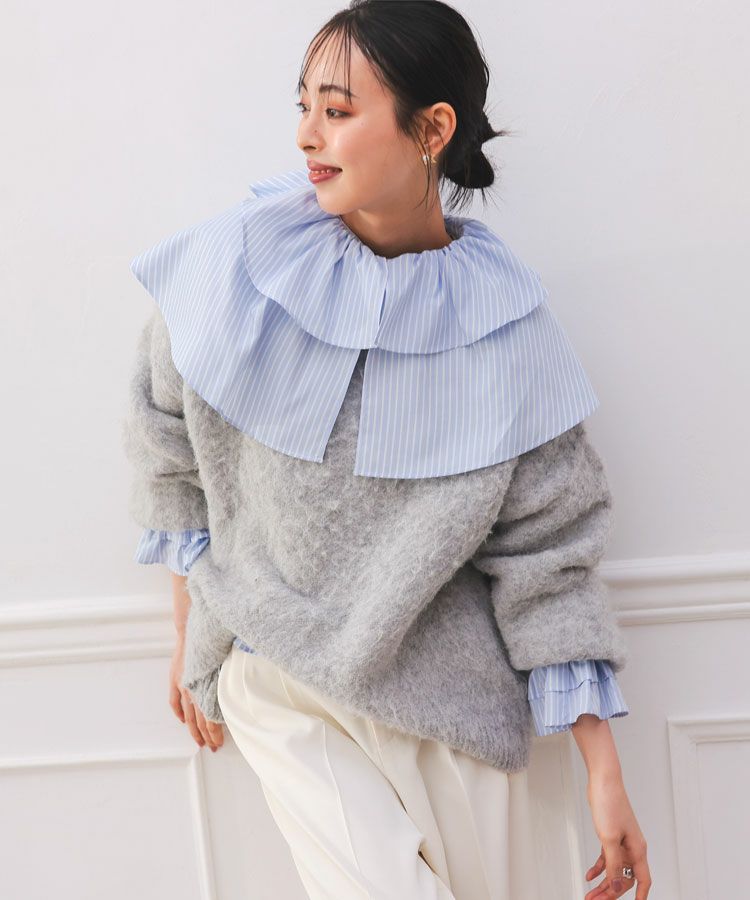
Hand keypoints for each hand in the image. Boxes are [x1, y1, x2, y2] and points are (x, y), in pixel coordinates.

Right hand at [169, 636, 223, 751]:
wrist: (194, 629)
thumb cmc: (214, 646)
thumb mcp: (228, 664)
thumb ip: (231, 681)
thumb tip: (243, 695)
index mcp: (207, 688)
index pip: (210, 719)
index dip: (215, 733)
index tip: (220, 743)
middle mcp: (194, 690)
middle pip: (200, 721)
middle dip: (207, 737)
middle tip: (213, 747)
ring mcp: (183, 685)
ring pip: (188, 715)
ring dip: (193, 731)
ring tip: (199, 742)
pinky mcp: (175, 679)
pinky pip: (174, 702)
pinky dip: (179, 713)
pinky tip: (183, 721)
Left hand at [584, 772, 650, 898]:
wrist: (603, 781)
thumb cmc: (609, 804)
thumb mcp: (609, 838)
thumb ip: (613, 864)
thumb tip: (615, 885)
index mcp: (637, 849)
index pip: (643, 880)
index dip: (640, 896)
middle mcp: (632, 847)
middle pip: (624, 878)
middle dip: (611, 893)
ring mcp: (621, 841)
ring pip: (614, 869)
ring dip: (603, 883)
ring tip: (591, 894)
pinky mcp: (611, 835)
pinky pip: (607, 858)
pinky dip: (599, 868)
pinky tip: (590, 875)